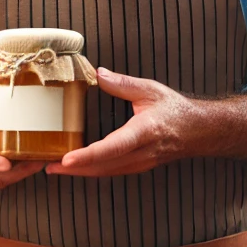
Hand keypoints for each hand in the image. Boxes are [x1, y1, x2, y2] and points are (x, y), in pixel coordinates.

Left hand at [46, 67, 192, 176]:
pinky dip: (92, 171)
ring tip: (55, 168)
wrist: (198, 131)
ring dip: (80, 172)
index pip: (112, 147)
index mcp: (144, 132)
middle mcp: (142, 152)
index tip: (67, 158)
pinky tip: (77, 167)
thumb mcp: (150, 90)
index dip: (88, 155)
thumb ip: (122, 83)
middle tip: (48, 165)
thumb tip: (98, 74)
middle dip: (74, 168)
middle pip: (103, 166)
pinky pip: (111, 172)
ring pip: (105, 173)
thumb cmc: (175, 111)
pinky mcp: (137, 167)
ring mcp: (140, 164)